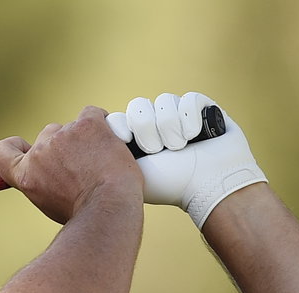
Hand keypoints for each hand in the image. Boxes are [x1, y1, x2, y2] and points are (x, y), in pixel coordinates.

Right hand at [0, 106, 141, 224]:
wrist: (110, 209)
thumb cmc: (87, 215)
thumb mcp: (53, 206)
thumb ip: (46, 184)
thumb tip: (56, 178)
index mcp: (26, 175)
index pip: (1, 151)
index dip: (14, 146)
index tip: (26, 148)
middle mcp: (40, 152)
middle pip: (48, 135)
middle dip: (66, 145)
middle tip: (86, 166)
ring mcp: (63, 135)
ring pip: (74, 127)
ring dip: (87, 139)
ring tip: (103, 163)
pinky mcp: (87, 124)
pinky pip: (93, 114)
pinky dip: (103, 125)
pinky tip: (112, 143)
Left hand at [106, 92, 266, 227]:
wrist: (208, 187)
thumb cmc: (169, 184)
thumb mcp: (129, 173)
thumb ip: (107, 157)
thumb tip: (91, 136)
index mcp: (137, 137)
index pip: (120, 116)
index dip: (122, 127)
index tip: (127, 142)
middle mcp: (157, 123)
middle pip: (138, 105)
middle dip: (147, 130)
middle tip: (157, 151)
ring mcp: (179, 114)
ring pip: (164, 101)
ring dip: (171, 127)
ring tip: (179, 148)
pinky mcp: (203, 108)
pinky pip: (189, 99)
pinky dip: (192, 119)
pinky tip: (198, 137)